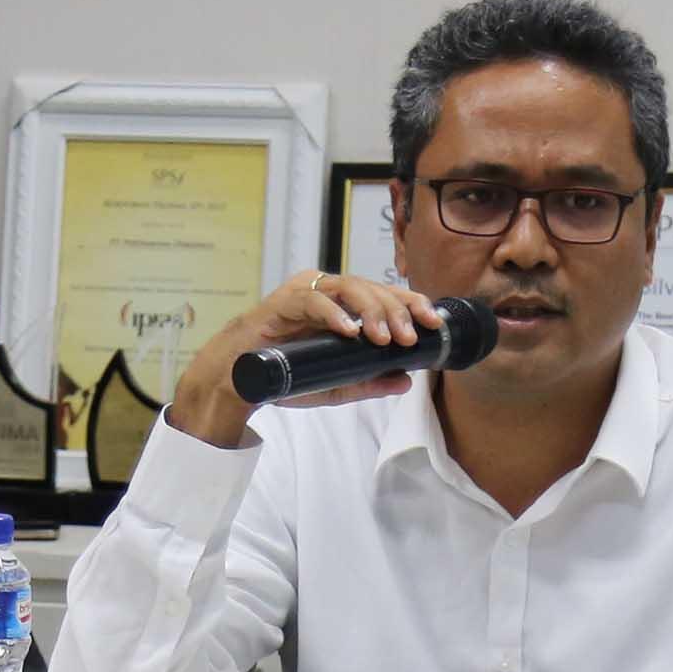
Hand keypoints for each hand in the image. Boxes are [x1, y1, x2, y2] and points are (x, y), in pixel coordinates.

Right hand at [169, 271, 443, 448]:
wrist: (240, 380)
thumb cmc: (287, 374)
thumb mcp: (336, 384)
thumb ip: (368, 381)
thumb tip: (406, 380)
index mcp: (345, 304)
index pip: (386, 295)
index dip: (412, 305)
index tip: (432, 323)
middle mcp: (329, 290)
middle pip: (373, 288)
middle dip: (396, 311)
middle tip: (408, 338)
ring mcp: (306, 292)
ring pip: (348, 288)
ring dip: (370, 311)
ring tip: (382, 338)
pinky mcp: (284, 300)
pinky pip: (313, 301)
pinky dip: (333, 314)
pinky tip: (348, 330)